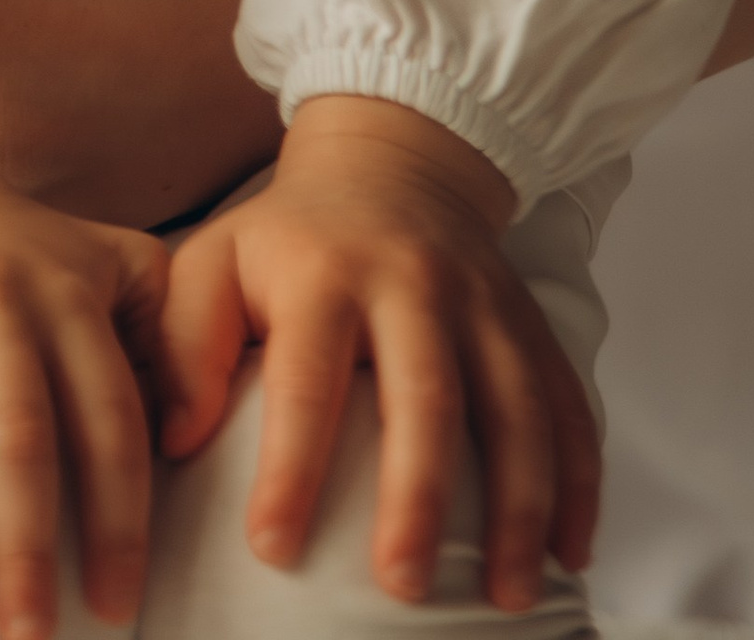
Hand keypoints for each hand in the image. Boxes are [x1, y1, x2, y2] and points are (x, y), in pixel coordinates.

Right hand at [0, 50, 161, 639]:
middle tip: (27, 636)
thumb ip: (164, 330)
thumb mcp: (104, 261)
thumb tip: (203, 433)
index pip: (106, 417)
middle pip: (12, 430)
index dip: (116, 517)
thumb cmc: (16, 250)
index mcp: (61, 296)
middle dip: (22, 542)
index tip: (116, 608)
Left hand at [155, 96, 598, 612]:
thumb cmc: (289, 237)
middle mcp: (412, 282)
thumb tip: (172, 443)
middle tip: (401, 586)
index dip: (289, 465)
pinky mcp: (532, 326)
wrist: (390, 158)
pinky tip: (572, 553)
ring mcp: (484, 303)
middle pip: (424, 393)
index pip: (305, 377)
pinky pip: (569, 404)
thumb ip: (186, 344)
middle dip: (418, 494)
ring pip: (515, 406)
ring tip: (509, 597)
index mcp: (323, 270)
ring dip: (519, 505)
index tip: (272, 549)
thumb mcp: (216, 259)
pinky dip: (580, 482)